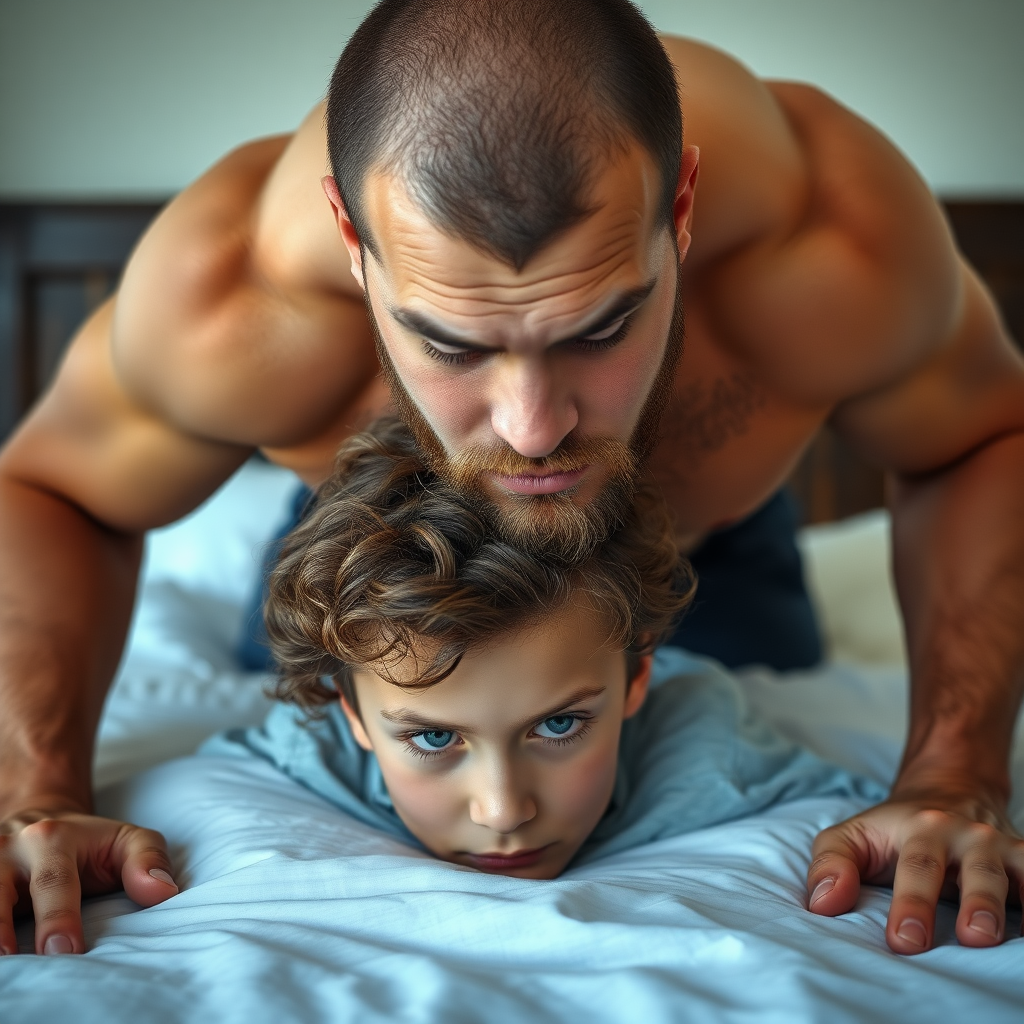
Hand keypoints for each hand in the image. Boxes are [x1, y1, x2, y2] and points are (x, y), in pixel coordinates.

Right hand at [0, 802, 176, 954]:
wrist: (41, 825)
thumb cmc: (92, 845)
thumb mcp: (128, 840)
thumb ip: (148, 860)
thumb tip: (162, 891)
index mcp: (51, 838)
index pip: (53, 881)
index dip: (58, 918)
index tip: (65, 951)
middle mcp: (10, 850)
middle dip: (2, 928)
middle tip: (13, 963)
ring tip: (0, 967)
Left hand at [807, 786, 1023, 953]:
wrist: (946, 790)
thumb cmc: (892, 830)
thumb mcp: (851, 836)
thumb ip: (832, 865)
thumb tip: (823, 905)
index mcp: (920, 829)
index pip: (916, 868)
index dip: (911, 904)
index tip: (903, 942)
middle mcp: (966, 835)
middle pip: (976, 871)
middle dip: (976, 906)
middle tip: (971, 940)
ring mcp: (1001, 847)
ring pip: (1016, 872)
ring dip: (1016, 904)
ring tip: (1006, 938)